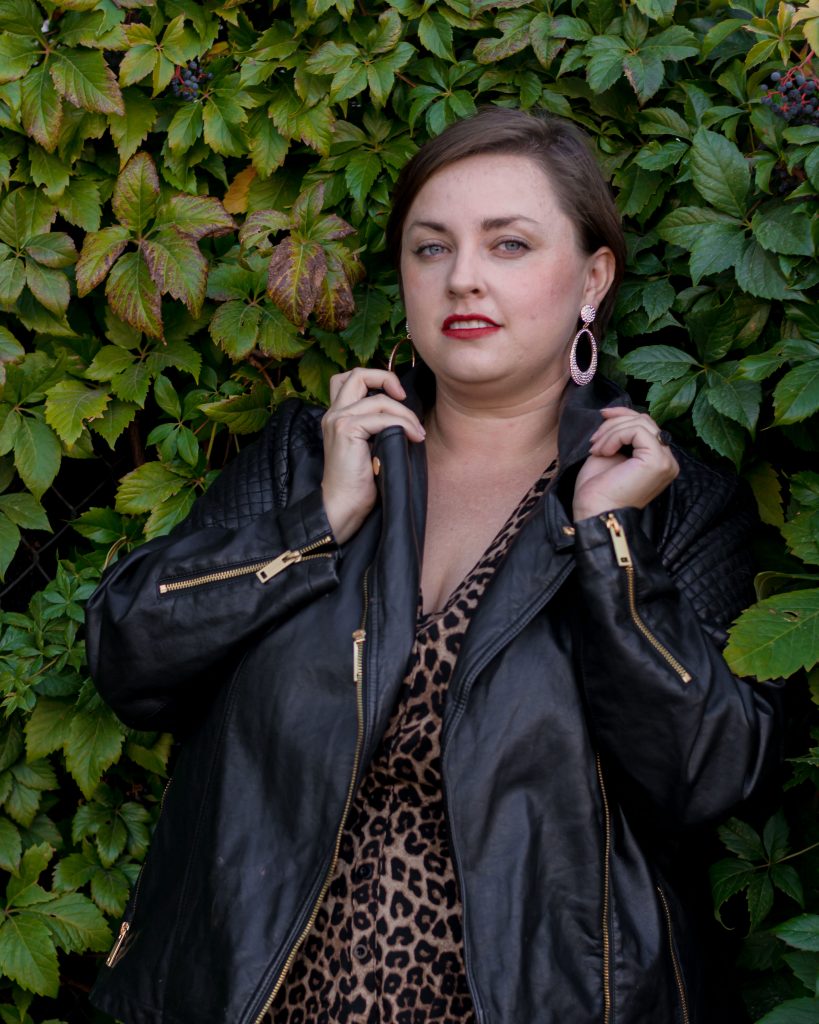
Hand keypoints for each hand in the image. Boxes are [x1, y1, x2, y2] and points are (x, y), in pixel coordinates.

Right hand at [321, 368, 425, 543]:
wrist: (342, 506)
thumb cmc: (358, 484)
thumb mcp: (367, 447)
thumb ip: (376, 427)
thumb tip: (405, 415)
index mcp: (336, 415)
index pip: (349, 379)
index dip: (376, 378)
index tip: (398, 396)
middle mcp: (333, 413)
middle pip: (358, 374)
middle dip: (387, 378)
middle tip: (405, 398)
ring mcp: (338, 420)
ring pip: (379, 399)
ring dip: (405, 414)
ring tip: (417, 432)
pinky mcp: (346, 430)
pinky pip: (383, 418)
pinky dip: (404, 425)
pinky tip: (413, 438)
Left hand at [572, 407, 678, 520]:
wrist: (594, 513)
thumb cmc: (598, 491)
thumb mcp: (610, 453)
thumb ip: (621, 434)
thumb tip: (617, 412)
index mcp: (658, 460)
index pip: (646, 425)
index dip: (623, 416)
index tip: (601, 418)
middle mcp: (668, 461)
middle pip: (645, 421)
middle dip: (614, 423)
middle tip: (594, 440)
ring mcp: (665, 461)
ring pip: (640, 423)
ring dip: (611, 431)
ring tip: (596, 448)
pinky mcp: (657, 460)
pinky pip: (636, 431)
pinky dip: (615, 436)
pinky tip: (604, 451)